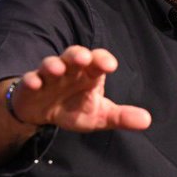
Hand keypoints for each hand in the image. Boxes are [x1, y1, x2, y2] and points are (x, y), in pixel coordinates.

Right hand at [8, 46, 150, 132]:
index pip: (97, 60)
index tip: (110, 65)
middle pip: (73, 55)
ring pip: (50, 64)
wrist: (43, 114)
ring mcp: (48, 76)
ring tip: (57, 70)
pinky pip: (29, 80)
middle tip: (83, 59)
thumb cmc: (74, 108)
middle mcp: (69, 70)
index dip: (102, 59)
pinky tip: (35, 84)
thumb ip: (121, 117)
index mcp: (88, 74)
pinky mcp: (30, 86)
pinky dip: (31, 80)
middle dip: (78, 55)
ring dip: (53, 65)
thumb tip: (147, 120)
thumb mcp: (99, 115)